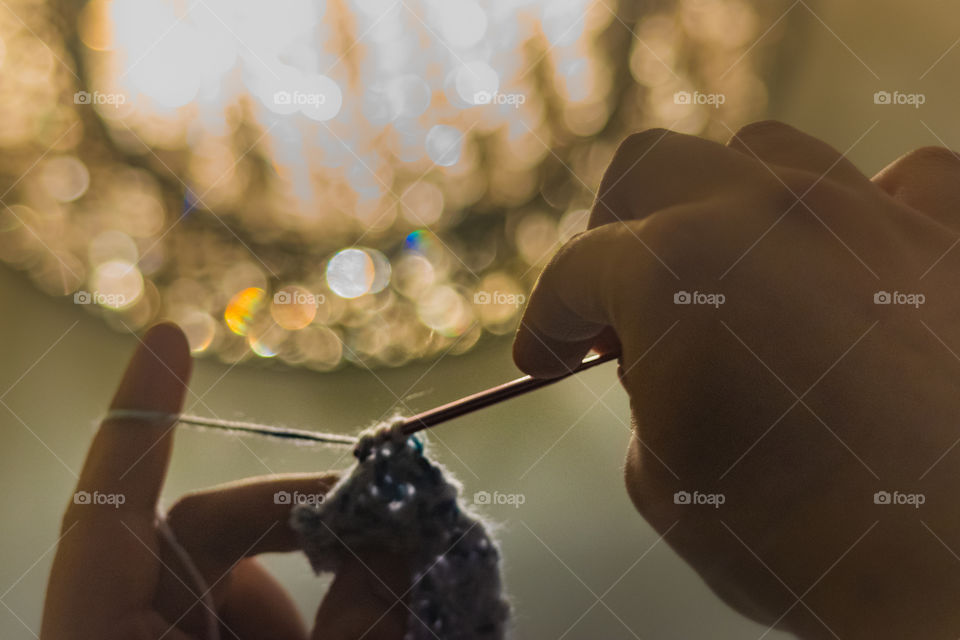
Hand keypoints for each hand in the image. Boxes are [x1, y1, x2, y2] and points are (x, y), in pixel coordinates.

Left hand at [41, 324, 409, 639]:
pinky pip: (248, 607)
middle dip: (299, 514)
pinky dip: (302, 618)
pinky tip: (346, 637)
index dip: (138, 420)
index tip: (170, 336)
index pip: (106, 513)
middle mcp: (119, 628)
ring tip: (378, 619)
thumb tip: (410, 538)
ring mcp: (157, 638)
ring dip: (314, 586)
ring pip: (237, 573)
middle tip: (390, 514)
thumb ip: (357, 621)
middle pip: (204, 530)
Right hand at [514, 121, 959, 638]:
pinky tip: (856, 257)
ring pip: (767, 151)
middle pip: (649, 166)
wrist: (957, 581)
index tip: (545, 355)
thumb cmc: (799, 546)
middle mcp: (767, 214)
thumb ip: (644, 397)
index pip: (574, 274)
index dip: (545, 320)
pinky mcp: (955, 245)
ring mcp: (870, 216)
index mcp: (673, 270)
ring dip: (726, 202)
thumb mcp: (667, 482)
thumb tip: (659, 368)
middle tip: (619, 302)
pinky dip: (868, 211)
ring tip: (730, 270)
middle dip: (614, 230)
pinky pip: (908, 181)